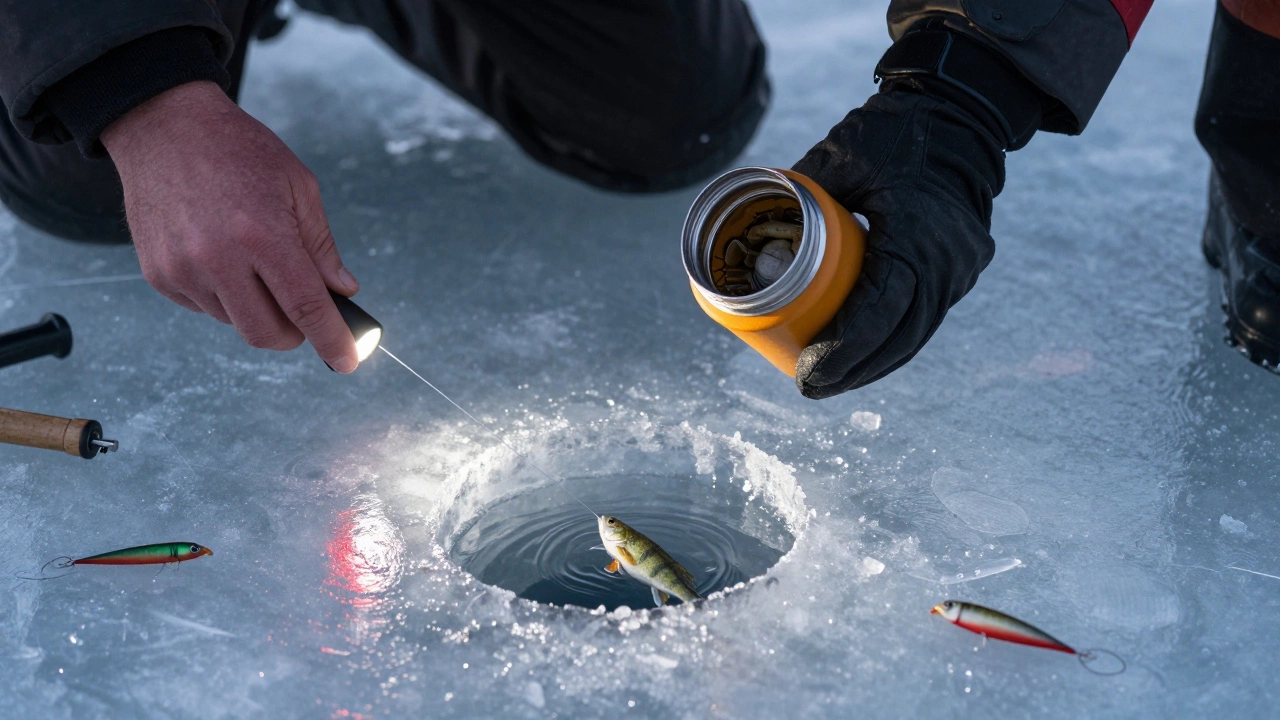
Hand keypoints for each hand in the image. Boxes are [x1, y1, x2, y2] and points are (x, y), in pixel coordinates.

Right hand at [102, 81, 360, 371]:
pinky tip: (221, 255)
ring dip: (257, 308)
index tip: (347, 361)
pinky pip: (204, 308)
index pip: (305, 307)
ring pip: (235, 322)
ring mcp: (182, 270)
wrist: (165, 125)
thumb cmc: (240, 151)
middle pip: (267, 333)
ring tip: (253, 260)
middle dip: (294, 333)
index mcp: (262, 235)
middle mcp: (218, 258)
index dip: (330, 340)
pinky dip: (224, 295)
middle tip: (305, 312)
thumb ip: (321, 246)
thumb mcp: (299, 186)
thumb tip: (343, 292)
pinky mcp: (159, 275)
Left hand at [791, 86, 1005, 397]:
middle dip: (853, 371)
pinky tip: (863, 362)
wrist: (961, 114)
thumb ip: (798, 191)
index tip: (806, 371)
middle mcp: (948, 261)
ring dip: (874, 366)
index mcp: (918, 233)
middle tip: (808, 387)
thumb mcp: (840, 154)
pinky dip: (893, 344)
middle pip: (899, 337)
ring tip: (830, 383)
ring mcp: (961, 269)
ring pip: (916, 336)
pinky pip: (925, 319)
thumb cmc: (895, 129)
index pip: (879, 309)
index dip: (843, 348)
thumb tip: (751, 227)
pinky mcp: (962, 272)